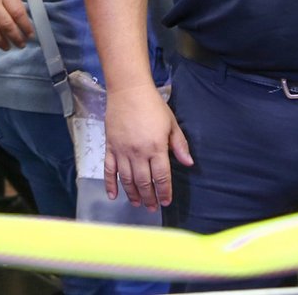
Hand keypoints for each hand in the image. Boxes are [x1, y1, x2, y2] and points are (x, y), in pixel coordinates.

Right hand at [103, 83, 191, 208]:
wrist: (129, 90)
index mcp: (156, 147)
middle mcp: (139, 152)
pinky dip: (110, 185)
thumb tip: (188, 163)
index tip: (166, 201)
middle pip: (144, 182)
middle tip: (152, 207)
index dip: (164, 192)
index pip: (162, 176)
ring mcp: (122, 151)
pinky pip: (109, 170)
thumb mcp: (171, 123)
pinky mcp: (110, 147)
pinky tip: (113, 196)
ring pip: (127, 180)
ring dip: (133, 194)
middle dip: (149, 198)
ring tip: (138, 203)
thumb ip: (179, 145)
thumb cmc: (152, 105)